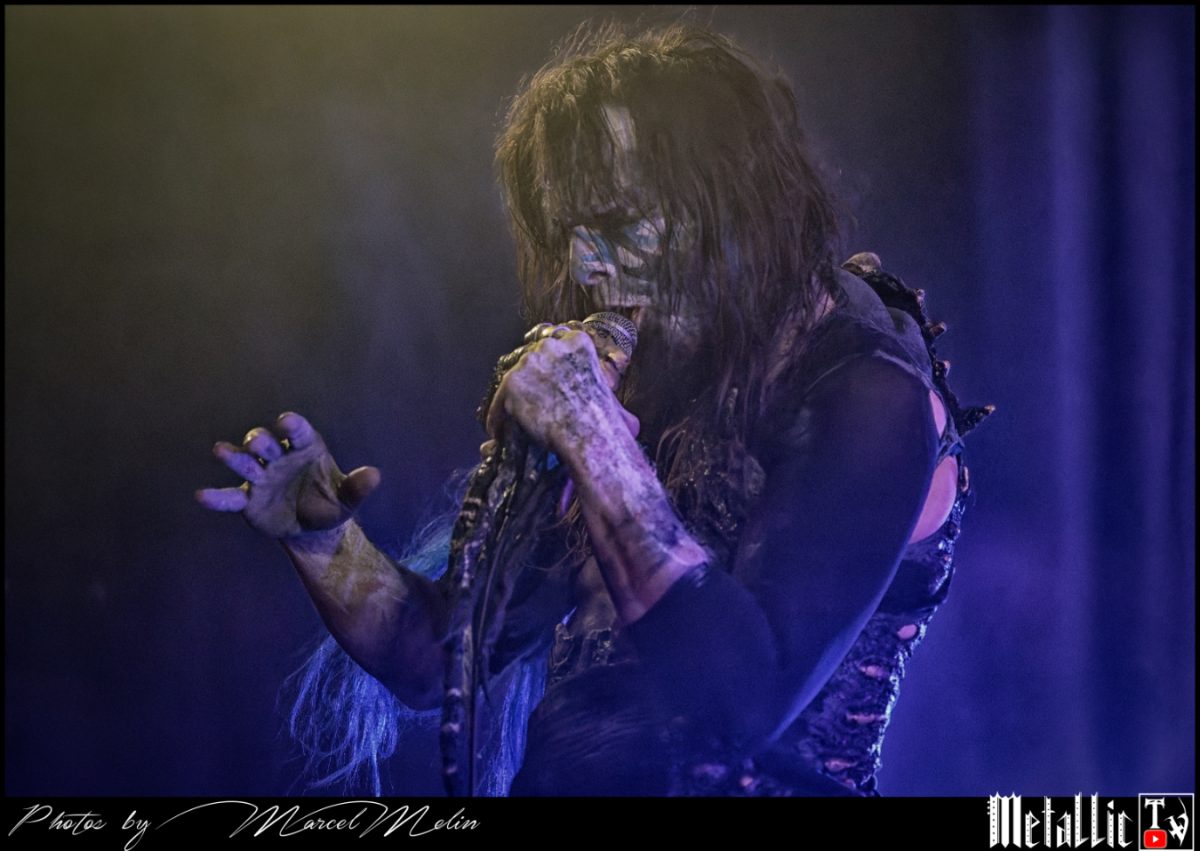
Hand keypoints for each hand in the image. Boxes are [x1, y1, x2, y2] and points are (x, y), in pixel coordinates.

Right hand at [195, 412, 379, 540]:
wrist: (314, 529)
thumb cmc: (332, 504)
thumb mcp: (349, 499)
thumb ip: (358, 487)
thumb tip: (374, 476)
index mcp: (305, 448)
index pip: (297, 432)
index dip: (292, 426)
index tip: (287, 423)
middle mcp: (278, 457)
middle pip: (264, 443)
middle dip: (260, 441)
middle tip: (257, 443)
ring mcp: (260, 477)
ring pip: (244, 463)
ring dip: (234, 456)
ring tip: (220, 451)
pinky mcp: (248, 500)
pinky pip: (230, 497)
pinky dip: (216, 497)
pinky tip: (202, 495)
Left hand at [485, 326, 637, 454]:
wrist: (590, 435)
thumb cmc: (608, 423)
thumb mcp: (613, 397)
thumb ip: (606, 394)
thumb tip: (630, 424)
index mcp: (578, 342)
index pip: (555, 342)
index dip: (548, 363)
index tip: (546, 381)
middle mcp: (551, 346)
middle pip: (530, 357)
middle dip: (528, 379)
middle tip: (529, 403)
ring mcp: (529, 363)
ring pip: (513, 381)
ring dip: (510, 400)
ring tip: (511, 421)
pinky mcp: (512, 384)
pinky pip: (498, 403)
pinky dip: (497, 418)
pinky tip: (499, 432)